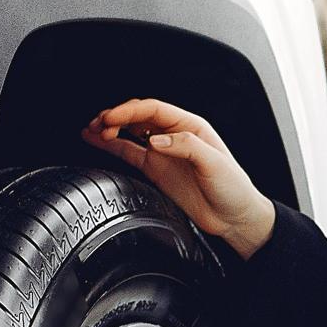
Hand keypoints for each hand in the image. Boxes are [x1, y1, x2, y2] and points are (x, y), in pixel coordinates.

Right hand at [80, 98, 279, 256]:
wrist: (235, 216)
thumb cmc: (234, 187)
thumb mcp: (214, 163)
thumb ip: (186, 147)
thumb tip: (156, 140)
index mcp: (190, 126)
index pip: (152, 110)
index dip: (129, 111)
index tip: (111, 118)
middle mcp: (174, 136)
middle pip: (137, 117)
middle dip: (115, 117)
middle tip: (98, 125)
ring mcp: (163, 152)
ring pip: (129, 132)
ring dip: (109, 128)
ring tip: (91, 130)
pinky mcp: (156, 169)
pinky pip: (128, 152)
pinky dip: (111, 145)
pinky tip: (96, 140)